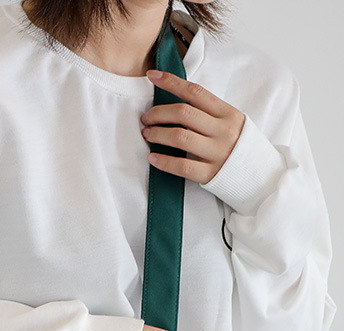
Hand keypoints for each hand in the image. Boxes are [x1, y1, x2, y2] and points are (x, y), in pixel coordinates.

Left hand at [140, 70, 244, 184]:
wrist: (262, 175)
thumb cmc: (240, 146)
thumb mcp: (231, 122)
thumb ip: (209, 113)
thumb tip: (177, 101)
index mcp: (228, 113)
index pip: (195, 92)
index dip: (171, 82)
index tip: (153, 76)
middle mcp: (223, 131)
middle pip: (183, 113)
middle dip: (158, 113)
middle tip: (146, 118)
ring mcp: (217, 153)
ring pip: (180, 137)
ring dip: (157, 134)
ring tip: (147, 134)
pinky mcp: (210, 174)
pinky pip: (182, 166)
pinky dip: (163, 161)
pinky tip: (152, 157)